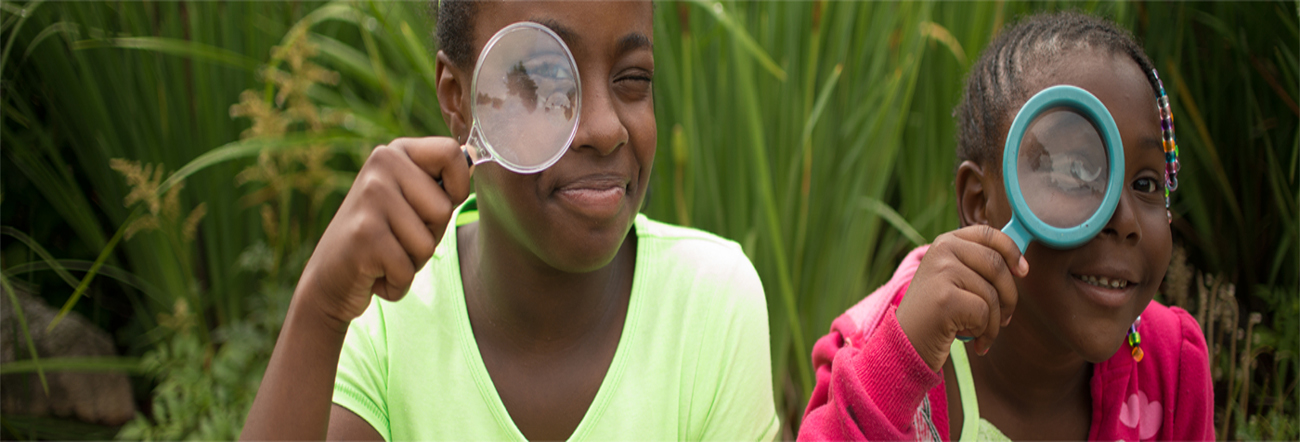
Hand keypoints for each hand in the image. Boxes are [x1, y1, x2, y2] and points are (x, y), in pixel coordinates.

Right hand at [295, 137, 471, 330]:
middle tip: (396, 237)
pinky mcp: (363, 233)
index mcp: (395, 151)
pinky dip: (396, 283)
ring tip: (384, 253)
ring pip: (427, 243)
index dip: (458, 187)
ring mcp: (370, 197)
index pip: (451, 152)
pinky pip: (407, 269)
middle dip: (429, 235)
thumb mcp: (410, 201)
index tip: (437, 204)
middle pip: (443, 208)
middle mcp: (380, 165)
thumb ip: (438, 182)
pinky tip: (374, 272)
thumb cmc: (383, 239)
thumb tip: (474, 156)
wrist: (329, 279)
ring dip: (412, 262)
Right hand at [896, 225, 1028, 370]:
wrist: (905, 342)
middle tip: (1005, 318)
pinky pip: (984, 313)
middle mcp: (942, 250)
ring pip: (993, 294)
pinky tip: (971, 339)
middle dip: (1009, 297)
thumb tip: (1020, 265)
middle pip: (997, 266)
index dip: (1012, 251)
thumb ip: (978, 266)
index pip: (989, 234)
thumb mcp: (953, 280)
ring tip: (982, 333)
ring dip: (995, 322)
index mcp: (945, 242)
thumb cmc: (936, 314)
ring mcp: (942, 272)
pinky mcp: (945, 298)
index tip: (1022, 272)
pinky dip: (984, 332)